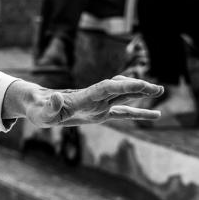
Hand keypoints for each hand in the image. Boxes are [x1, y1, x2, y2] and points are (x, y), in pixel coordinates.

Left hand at [8, 76, 163, 127]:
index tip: (139, 84)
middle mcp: (94, 98)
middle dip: (137, 87)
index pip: (105, 88)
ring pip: (124, 96)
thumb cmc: (39, 110)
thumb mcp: (41, 113)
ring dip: (141, 93)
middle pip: (119, 89)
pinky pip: (123, 113)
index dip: (122, 86)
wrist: (38, 105)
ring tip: (160, 90)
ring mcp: (99, 105)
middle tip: (157, 88)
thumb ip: (50, 107)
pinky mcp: (100, 113)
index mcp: (83, 97)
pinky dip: (139, 113)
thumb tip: (56, 97)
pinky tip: (155, 115)